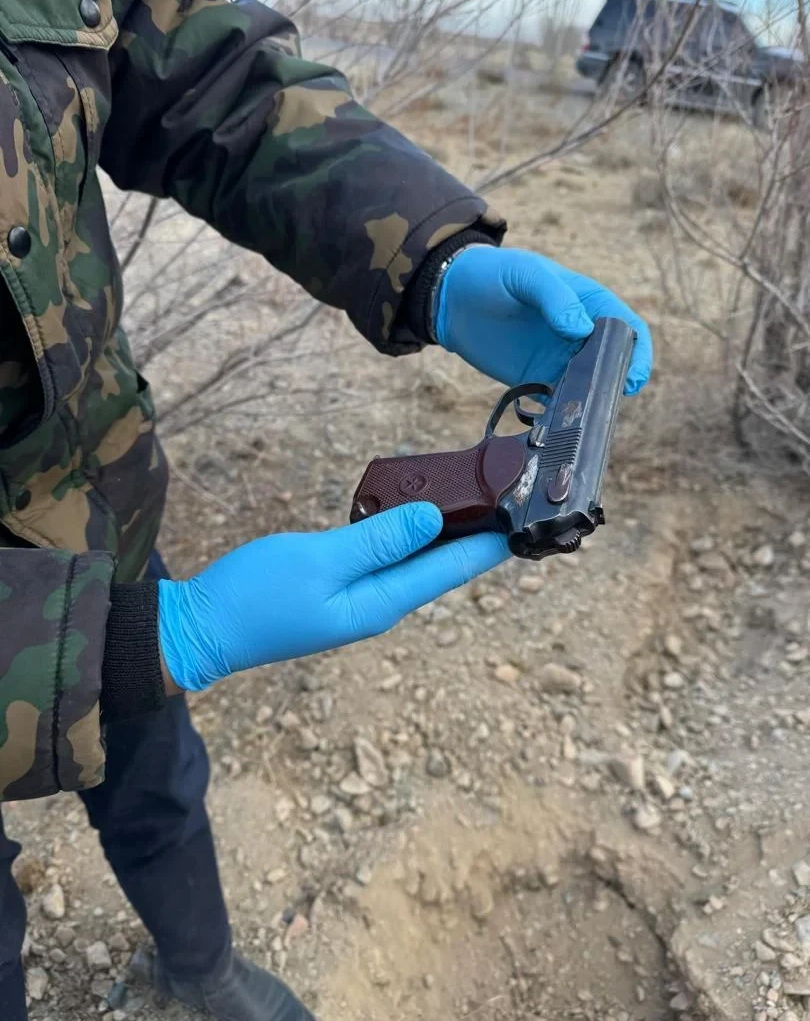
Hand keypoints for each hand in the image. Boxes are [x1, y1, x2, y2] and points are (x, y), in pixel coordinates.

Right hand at [158, 504, 509, 690]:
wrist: (201, 630)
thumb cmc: (256, 597)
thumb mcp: (320, 561)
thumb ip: (377, 540)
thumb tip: (434, 519)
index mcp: (382, 603)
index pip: (452, 569)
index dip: (492, 543)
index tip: (529, 515)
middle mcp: (379, 604)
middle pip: (439, 565)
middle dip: (476, 534)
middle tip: (510, 495)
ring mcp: (357, 597)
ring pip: (413, 559)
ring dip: (443, 530)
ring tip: (475, 496)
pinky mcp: (337, 586)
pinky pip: (384, 556)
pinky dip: (404, 532)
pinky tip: (413, 512)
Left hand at [434, 247, 652, 394]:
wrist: (451, 296)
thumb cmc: (493, 274)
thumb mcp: (526, 274)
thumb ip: (555, 297)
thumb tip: (582, 329)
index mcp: (588, 303)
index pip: (626, 327)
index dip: (637, 352)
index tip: (633, 377)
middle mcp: (580, 334)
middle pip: (612, 363)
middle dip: (615, 383)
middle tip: (607, 400)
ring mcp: (558, 358)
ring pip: (587, 385)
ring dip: (589, 401)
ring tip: (582, 414)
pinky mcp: (535, 378)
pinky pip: (556, 400)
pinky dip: (561, 411)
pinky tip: (557, 421)